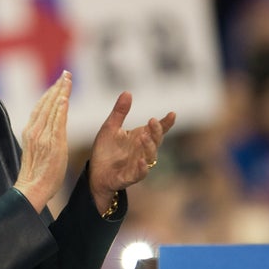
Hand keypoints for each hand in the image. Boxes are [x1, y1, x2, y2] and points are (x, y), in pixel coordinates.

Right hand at [14, 71, 71, 212]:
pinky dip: (60, 108)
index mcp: (30, 131)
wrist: (32, 188)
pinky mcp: (52, 143)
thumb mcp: (36, 150)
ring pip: (52, 109)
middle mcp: (34, 130)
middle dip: (56, 87)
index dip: (50, 93)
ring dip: (60, 92)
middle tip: (66, 74)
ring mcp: (43, 136)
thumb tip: (49, 128)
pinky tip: (65, 98)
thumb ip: (42, 137)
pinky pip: (57, 122)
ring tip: (68, 79)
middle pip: (46, 103)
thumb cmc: (36, 175)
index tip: (58, 82)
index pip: (41, 107)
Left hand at [89, 92, 175, 213]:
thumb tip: (127, 92)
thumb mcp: (110, 127)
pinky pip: (139, 173)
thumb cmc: (106, 150)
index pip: (157, 130)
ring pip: (150, 156)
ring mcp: (138, 164)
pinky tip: (141, 161)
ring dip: (149, 147)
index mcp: (141, 137)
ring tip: (144, 136)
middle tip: (152, 121)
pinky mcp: (129, 177)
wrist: (95, 172)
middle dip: (156, 131)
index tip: (172, 114)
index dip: (166, 123)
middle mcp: (143, 151)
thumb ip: (120, 112)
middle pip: (156, 141)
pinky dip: (142, 168)